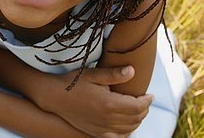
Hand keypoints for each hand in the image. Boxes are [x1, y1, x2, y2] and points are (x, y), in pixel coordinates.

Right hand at [31, 66, 152, 137]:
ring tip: (137, 110)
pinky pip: (118, 137)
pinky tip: (126, 124)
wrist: (54, 97)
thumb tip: (132, 71)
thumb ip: (114, 74)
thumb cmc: (73, 83)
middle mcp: (107, 119)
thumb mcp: (93, 74)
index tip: (149, 94)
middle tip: (144, 100)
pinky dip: (126, 132)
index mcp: (109, 104)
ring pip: (129, 128)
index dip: (147, 101)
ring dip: (137, 120)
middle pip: (136, 118)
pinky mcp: (96, 133)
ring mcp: (102, 128)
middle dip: (144, 110)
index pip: (137, 106)